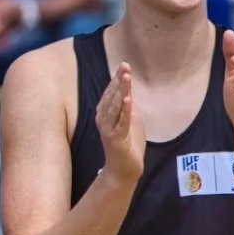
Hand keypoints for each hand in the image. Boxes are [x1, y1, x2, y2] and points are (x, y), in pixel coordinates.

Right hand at [96, 62, 144, 186]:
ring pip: (115, 106)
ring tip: (126, 77)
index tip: (124, 65)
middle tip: (125, 66)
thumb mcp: (130, 121)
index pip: (111, 92)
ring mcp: (108, 129)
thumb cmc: (128, 145)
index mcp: (105, 114)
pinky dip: (124, 110)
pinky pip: (121, 122)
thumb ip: (128, 107)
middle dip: (119, 81)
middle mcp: (103, 119)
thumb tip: (128, 91)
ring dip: (120, 90)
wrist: (124, 170)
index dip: (117, 79)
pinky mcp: (116, 139)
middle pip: (112, 96)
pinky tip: (127, 99)